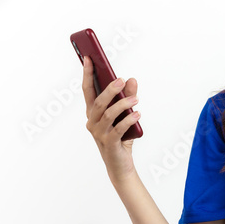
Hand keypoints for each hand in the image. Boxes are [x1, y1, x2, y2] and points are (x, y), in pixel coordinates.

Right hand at [81, 56, 141, 184]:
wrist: (120, 165)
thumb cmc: (120, 138)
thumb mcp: (125, 115)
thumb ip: (127, 97)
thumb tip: (131, 79)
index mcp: (93, 113)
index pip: (87, 90)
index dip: (87, 74)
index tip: (88, 58)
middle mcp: (92, 122)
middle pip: (98, 101)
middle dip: (109, 89)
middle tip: (121, 80)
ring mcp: (99, 133)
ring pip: (108, 114)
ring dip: (123, 104)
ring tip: (136, 99)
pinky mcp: (109, 143)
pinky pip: (118, 128)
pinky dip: (128, 120)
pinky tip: (138, 114)